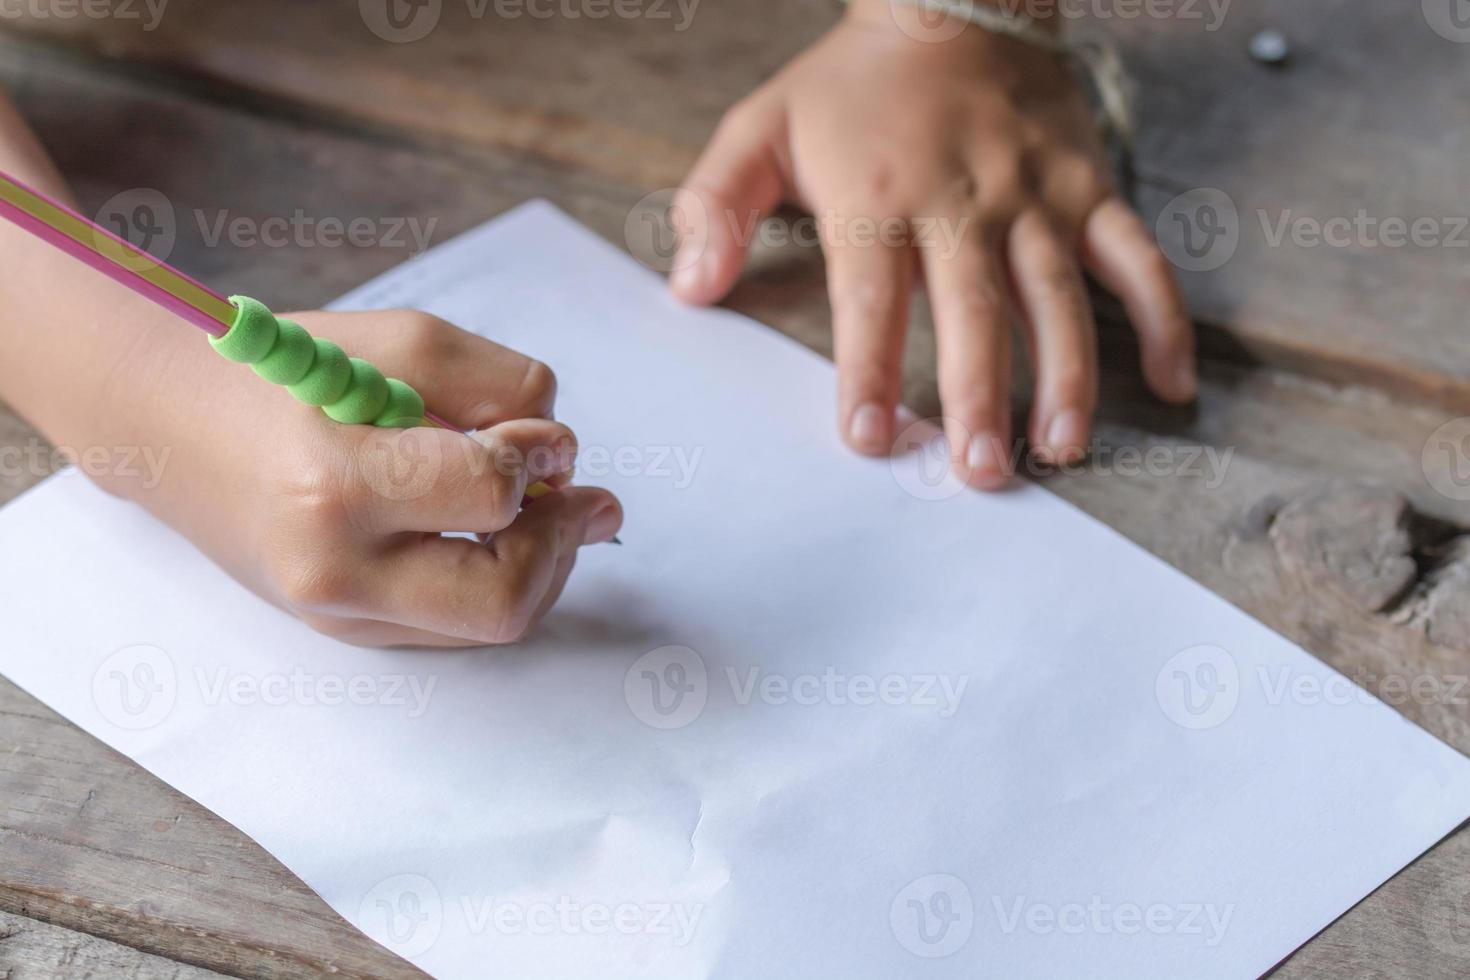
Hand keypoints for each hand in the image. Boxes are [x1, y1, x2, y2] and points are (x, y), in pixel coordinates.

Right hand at [103, 309, 622, 647]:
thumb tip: (568, 457)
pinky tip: (501, 533)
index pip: (489, 494)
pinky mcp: (348, 630)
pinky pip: (459, 627)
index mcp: (337, 485)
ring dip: (544, 565)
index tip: (542, 439)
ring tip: (548, 508)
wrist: (173, 428)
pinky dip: (500, 579)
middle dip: (560, 544)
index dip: (538, 461)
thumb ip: (501, 387)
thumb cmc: (288, 373)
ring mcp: (340, 614)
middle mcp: (336, 571)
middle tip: (578, 498)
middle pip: (504, 600)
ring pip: (493, 626)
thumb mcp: (402, 343)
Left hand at [670, 1, 1195, 487]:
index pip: (870, 294)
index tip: (868, 436)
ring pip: (1060, 295)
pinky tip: (1170, 385)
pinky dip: (1163, 318)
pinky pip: (1138, 256)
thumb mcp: (762, 126)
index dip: (867, 367)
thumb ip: (715, 205)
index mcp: (878, 196)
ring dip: (1067, 376)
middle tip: (980, 473)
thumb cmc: (852, 86)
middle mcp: (963, 201)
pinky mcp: (1090, 188)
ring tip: (1062, 448)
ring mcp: (1036, 197)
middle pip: (974, 310)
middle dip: (977, 397)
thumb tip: (689, 289)